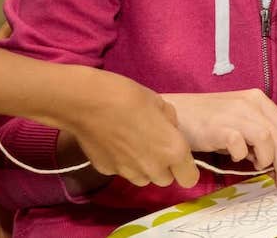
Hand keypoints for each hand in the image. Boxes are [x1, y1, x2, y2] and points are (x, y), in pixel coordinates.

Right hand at [65, 70, 198, 187]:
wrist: (87, 102)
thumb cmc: (128, 96)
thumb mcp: (159, 102)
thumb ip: (169, 122)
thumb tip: (168, 130)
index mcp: (172, 150)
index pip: (189, 179)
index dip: (185, 168)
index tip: (178, 156)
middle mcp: (153, 168)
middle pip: (165, 180)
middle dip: (162, 166)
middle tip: (152, 144)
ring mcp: (128, 173)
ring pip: (143, 179)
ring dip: (143, 167)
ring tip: (131, 143)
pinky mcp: (107, 172)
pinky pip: (121, 171)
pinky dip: (120, 162)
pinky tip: (112, 142)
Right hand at [163, 89, 276, 187]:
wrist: (175, 113)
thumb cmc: (206, 121)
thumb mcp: (238, 124)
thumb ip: (257, 139)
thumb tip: (275, 163)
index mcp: (258, 100)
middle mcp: (250, 103)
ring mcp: (235, 113)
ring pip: (269, 139)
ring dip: (269, 161)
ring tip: (260, 168)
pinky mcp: (218, 126)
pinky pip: (241, 145)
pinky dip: (242, 156)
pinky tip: (237, 158)